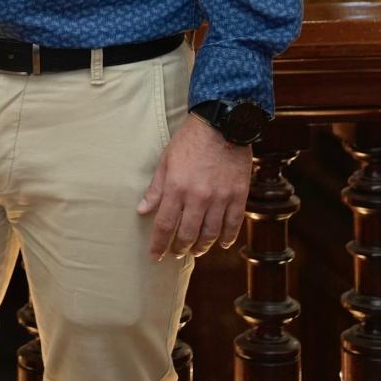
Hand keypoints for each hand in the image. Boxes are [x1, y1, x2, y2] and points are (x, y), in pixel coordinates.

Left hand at [136, 114, 251, 259]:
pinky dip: (227, 238)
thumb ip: (156, 189)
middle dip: (180, 248)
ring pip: (211, 233)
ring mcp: (221, 198)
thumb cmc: (190, 141)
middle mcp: (198, 197)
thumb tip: (142, 211)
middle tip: (176, 253)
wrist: (222, 124)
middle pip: (188, 234)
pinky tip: (222, 244)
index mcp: (177, 188)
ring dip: (202, 246)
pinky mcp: (239, 195)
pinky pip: (233, 224)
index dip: (158, 244)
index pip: (165, 225)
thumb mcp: (166, 161)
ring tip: (196, 250)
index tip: (155, 256)